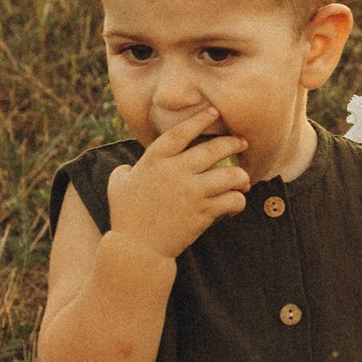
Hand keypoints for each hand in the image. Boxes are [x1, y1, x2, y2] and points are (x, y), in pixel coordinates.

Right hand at [105, 126, 249, 265]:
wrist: (137, 249)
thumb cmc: (125, 216)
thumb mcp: (117, 185)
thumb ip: (126, 170)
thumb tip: (130, 167)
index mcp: (154, 160)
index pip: (181, 132)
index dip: (200, 120)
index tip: (214, 112)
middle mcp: (175, 172)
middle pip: (214, 150)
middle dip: (233, 143)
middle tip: (242, 143)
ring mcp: (191, 192)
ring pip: (229, 175)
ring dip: (241, 176)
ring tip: (243, 179)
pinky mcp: (203, 213)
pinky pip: (231, 201)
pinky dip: (238, 201)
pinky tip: (236, 204)